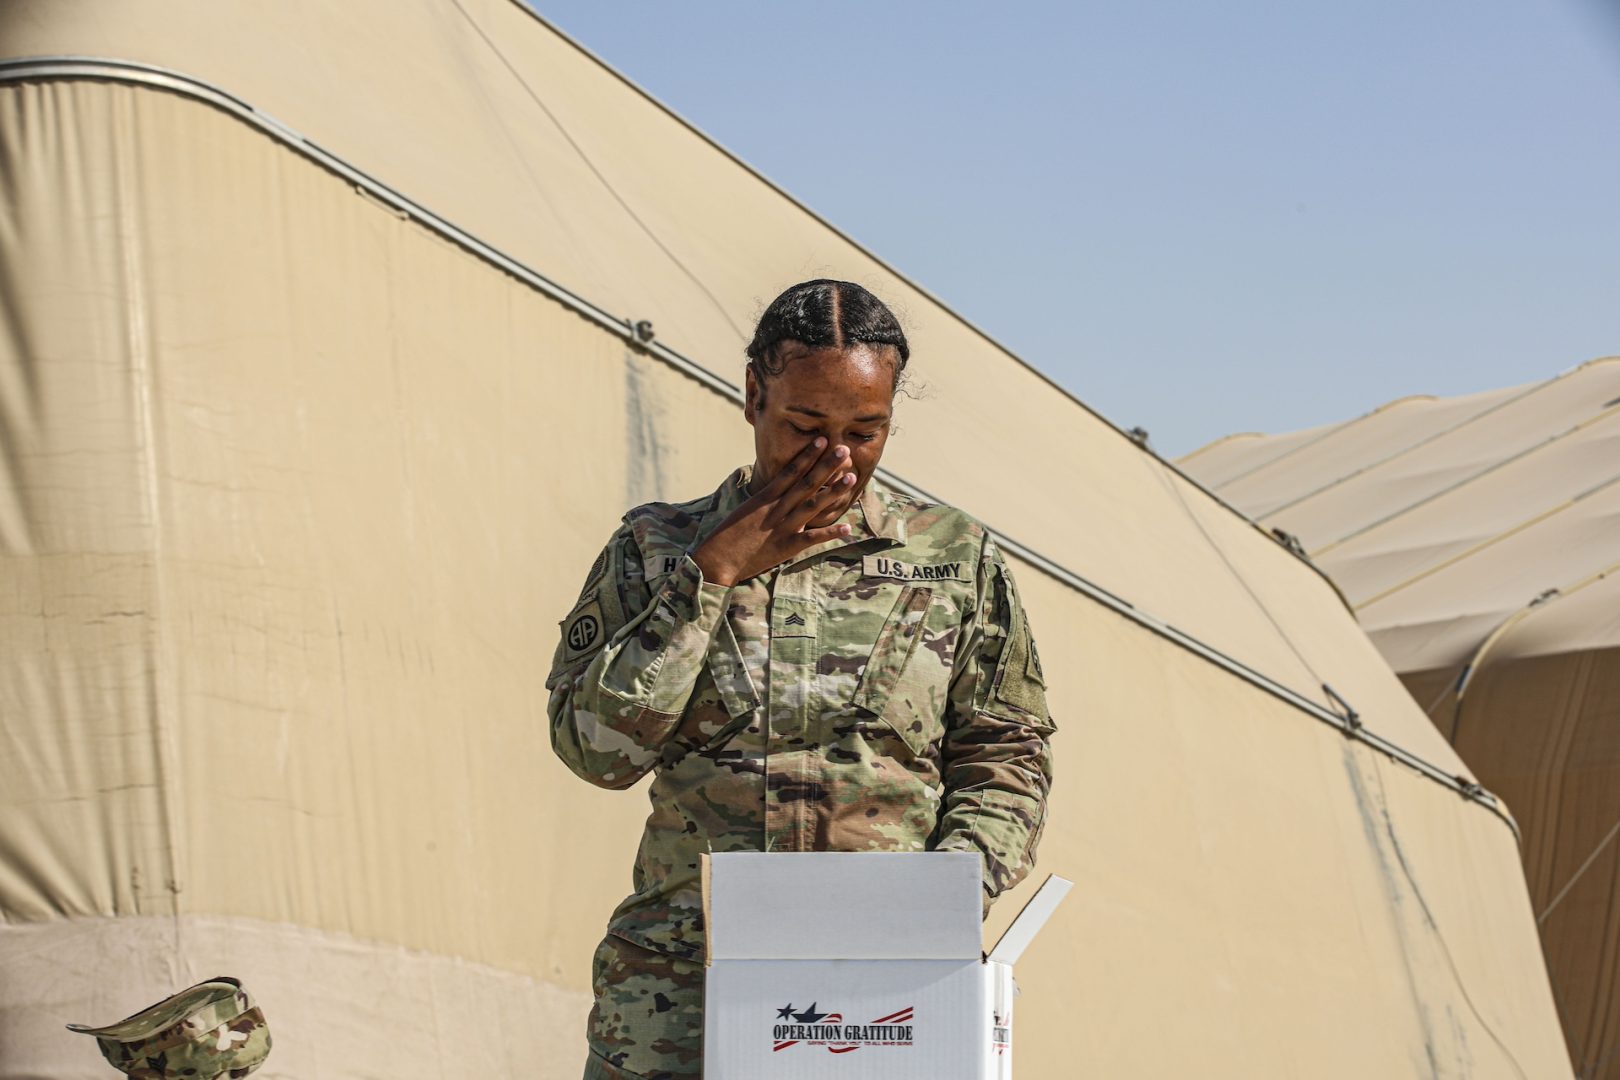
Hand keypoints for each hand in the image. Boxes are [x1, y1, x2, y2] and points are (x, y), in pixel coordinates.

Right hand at [692, 439, 856, 585]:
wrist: (716, 559)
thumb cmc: (727, 535)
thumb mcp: (745, 511)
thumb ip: (763, 501)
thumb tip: (776, 490)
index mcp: (765, 498)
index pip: (790, 471)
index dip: (807, 455)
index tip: (822, 440)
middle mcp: (776, 508)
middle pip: (806, 483)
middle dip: (826, 466)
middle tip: (844, 449)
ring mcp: (782, 527)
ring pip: (812, 506)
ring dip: (833, 491)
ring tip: (851, 477)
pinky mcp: (786, 546)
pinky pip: (811, 538)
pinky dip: (829, 533)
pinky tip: (847, 528)